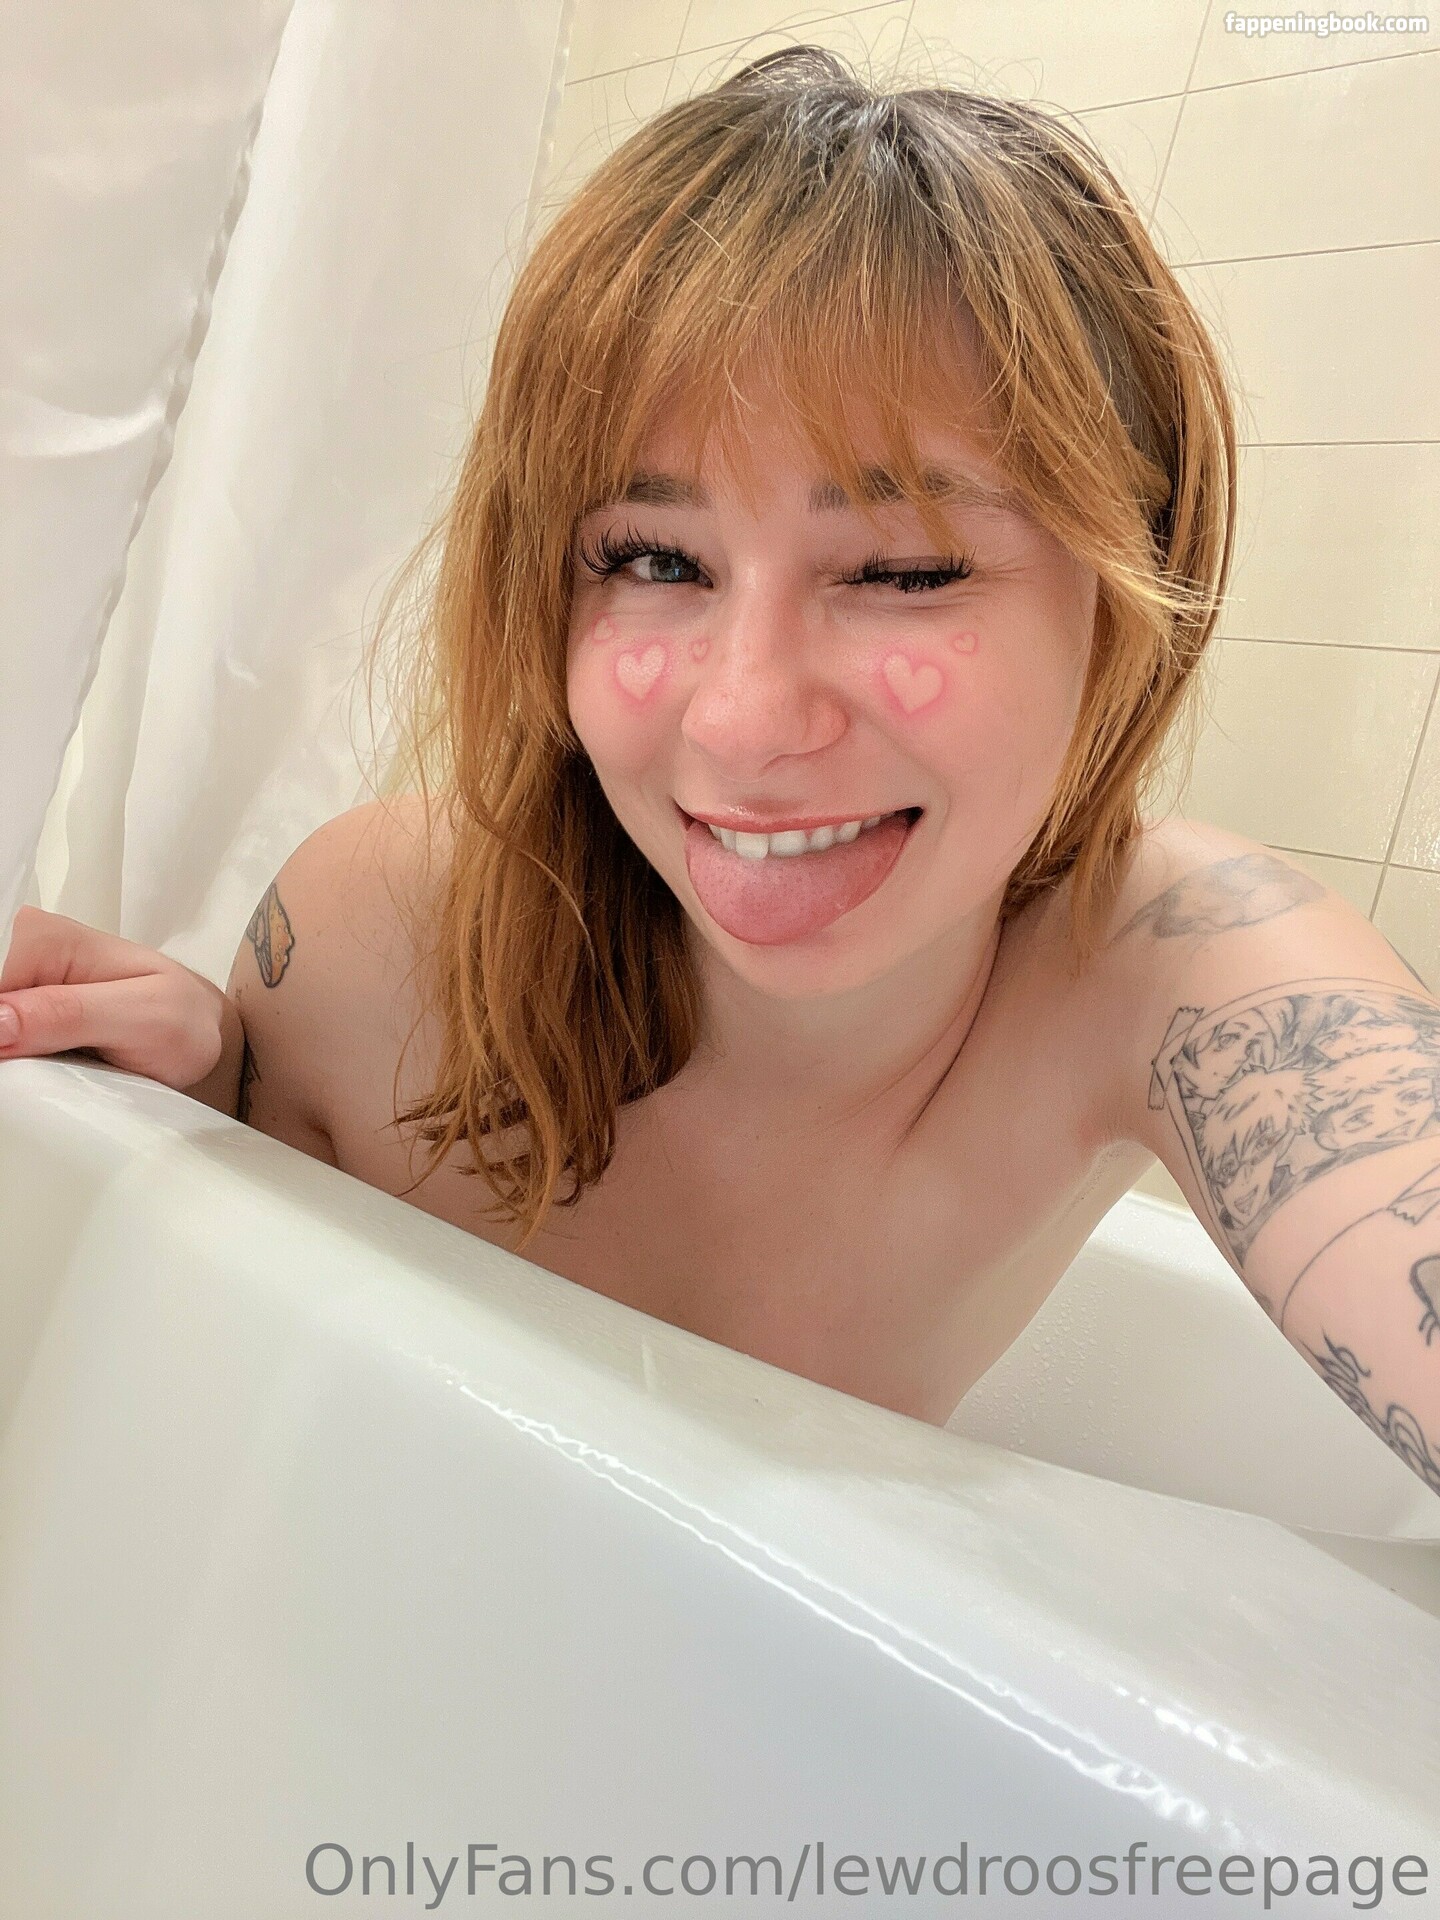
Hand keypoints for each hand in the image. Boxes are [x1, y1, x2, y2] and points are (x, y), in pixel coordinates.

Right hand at [0, 905, 232, 1091]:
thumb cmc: (181, 1018)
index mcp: (46, 937)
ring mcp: (20, 985)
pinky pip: (2, 1037)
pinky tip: (34, 1074)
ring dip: (8, 1057)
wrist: (197, 1033)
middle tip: (39, 1071)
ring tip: (46, 1073)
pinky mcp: (22, 1014)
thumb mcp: (143, 1017)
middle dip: (2, 1043)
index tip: (14, 1054)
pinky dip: (12, 1062)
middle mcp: (24, 951)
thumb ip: (70, 1015)